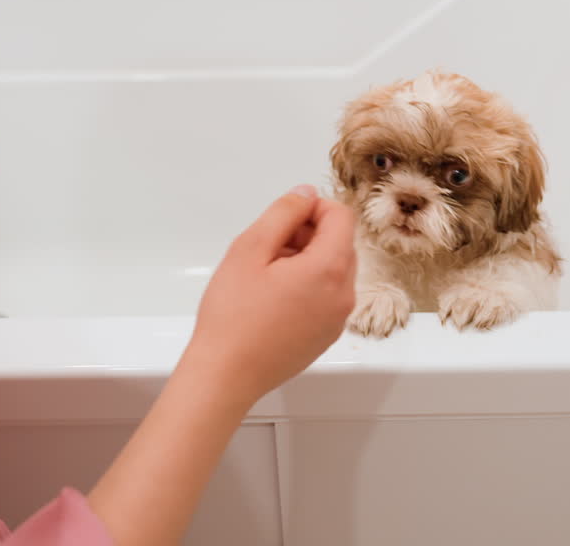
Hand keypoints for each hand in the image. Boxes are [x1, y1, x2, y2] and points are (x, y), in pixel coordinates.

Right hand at [85, 186, 355, 545]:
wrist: (225, 375)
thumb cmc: (232, 316)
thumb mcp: (250, 248)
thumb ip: (282, 213)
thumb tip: (305, 195)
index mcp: (330, 269)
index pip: (341, 216)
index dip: (312, 208)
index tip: (283, 219)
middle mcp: (344, 295)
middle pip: (340, 243)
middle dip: (308, 234)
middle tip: (268, 247)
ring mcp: (338, 319)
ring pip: (333, 269)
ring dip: (306, 260)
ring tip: (266, 275)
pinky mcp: (326, 336)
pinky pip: (327, 296)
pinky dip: (307, 286)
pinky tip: (272, 298)